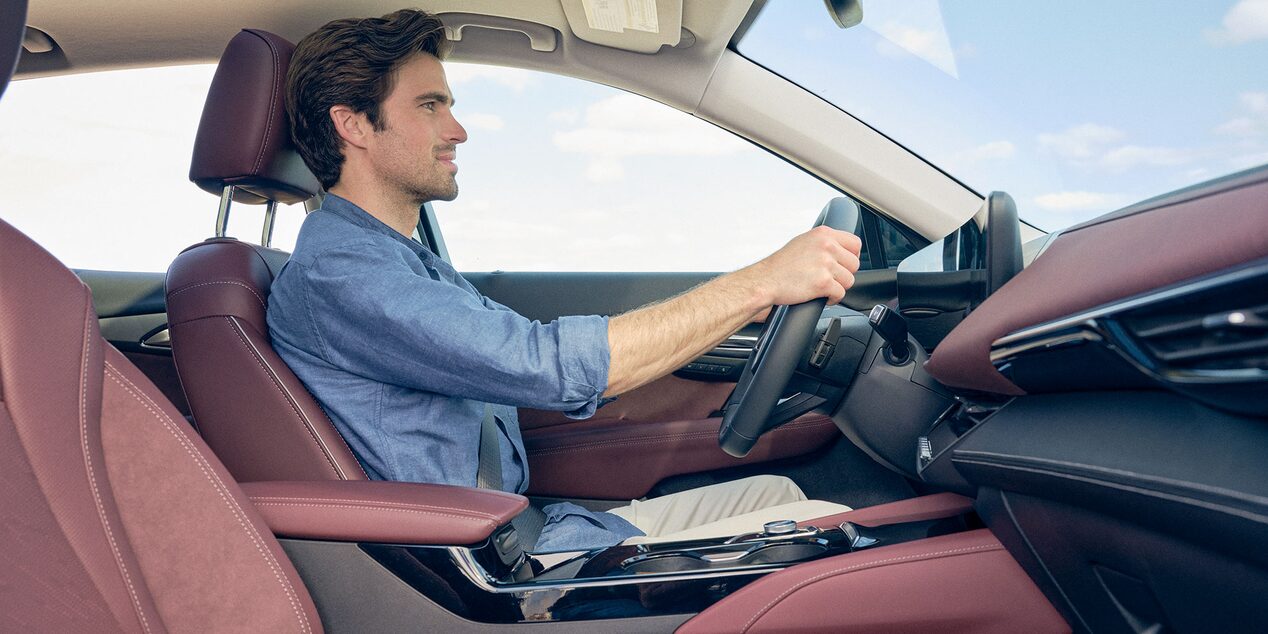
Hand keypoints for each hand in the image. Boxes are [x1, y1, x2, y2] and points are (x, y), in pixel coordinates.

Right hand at [743, 226, 861, 306]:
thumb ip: (823, 242)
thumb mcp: (803, 242)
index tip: (844, 264)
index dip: (851, 256)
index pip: (855, 243)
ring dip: (838, 287)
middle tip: (830, 278)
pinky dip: (832, 299)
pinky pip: (840, 294)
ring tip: (824, 287)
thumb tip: (841, 249)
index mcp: (823, 234)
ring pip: (849, 280)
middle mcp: (826, 246)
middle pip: (854, 264)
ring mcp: (826, 264)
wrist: (765, 280)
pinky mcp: (823, 282)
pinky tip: (822, 296)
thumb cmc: (780, 265)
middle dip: (844, 274)